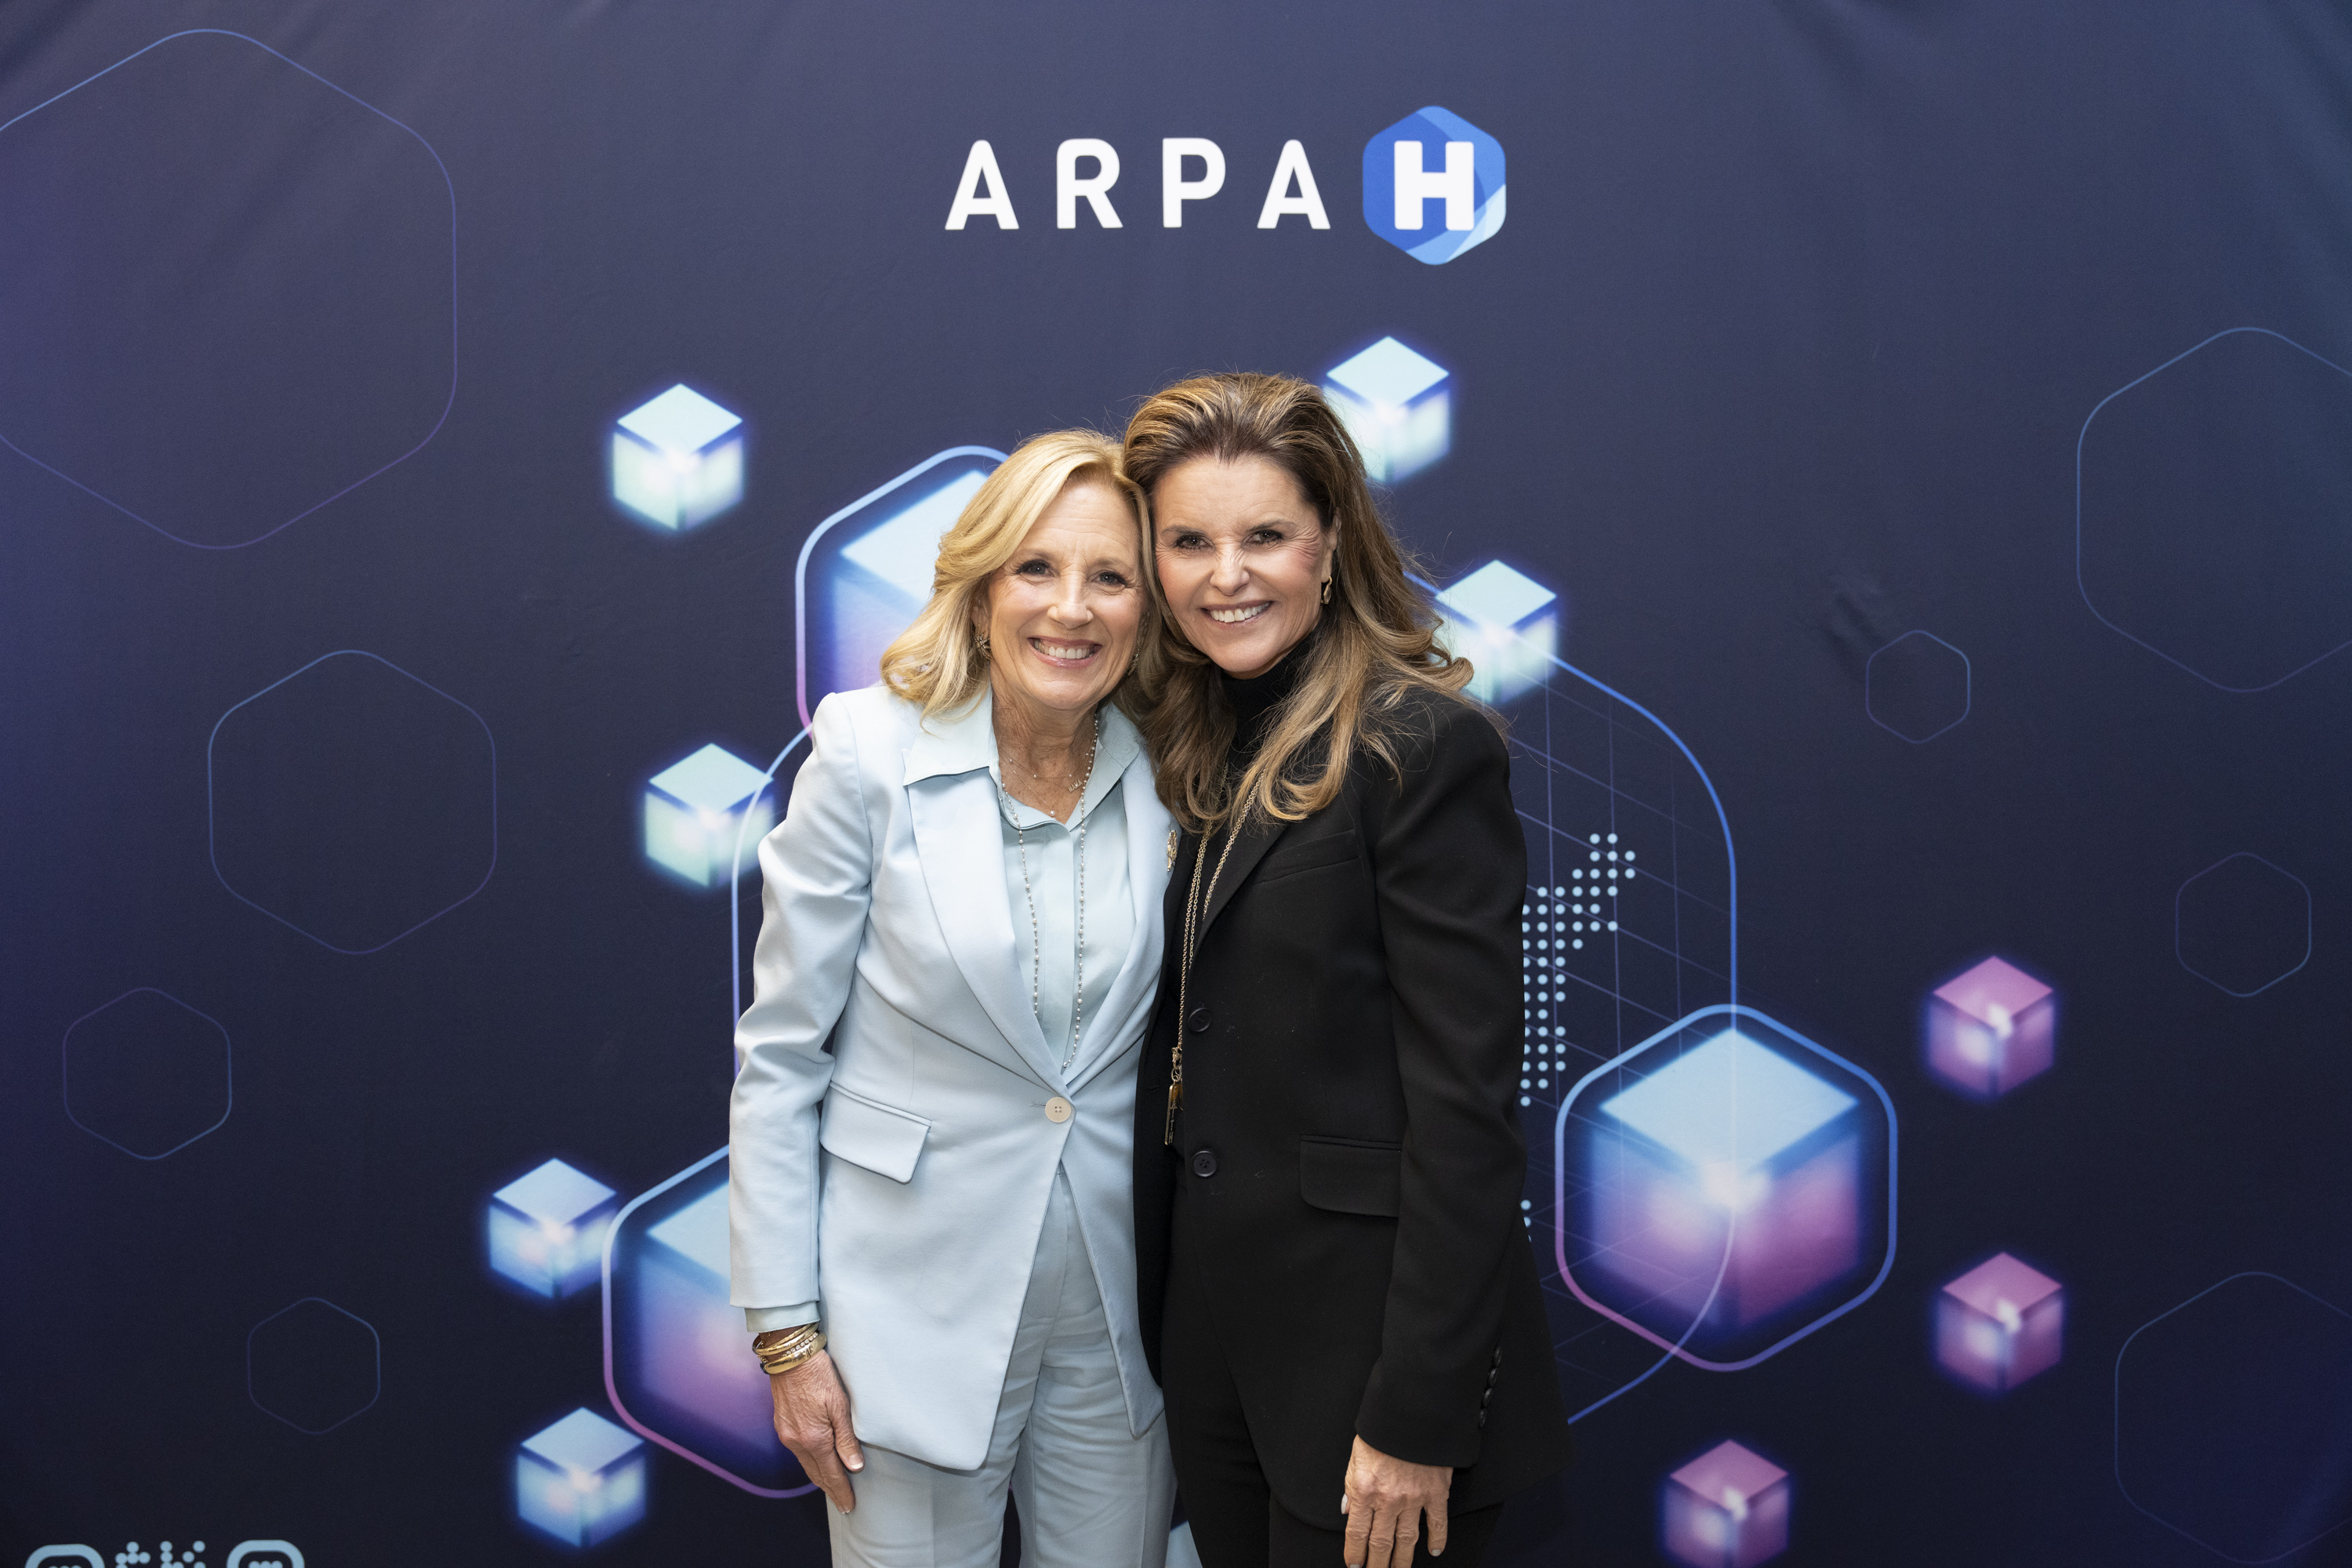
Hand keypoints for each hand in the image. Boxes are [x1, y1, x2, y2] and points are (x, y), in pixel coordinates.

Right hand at [769, 1351, 864, 1511]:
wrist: (790, 1355)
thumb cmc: (819, 1375)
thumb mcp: (840, 1405)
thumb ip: (846, 1438)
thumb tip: (854, 1467)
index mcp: (813, 1439)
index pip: (831, 1474)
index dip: (841, 1491)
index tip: (849, 1506)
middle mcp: (796, 1441)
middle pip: (816, 1474)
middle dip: (831, 1490)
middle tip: (843, 1504)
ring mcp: (786, 1434)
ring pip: (806, 1464)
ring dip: (820, 1477)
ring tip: (833, 1488)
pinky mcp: (782, 1424)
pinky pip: (798, 1452)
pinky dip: (810, 1462)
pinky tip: (817, 1463)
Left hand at [1341, 1435, 1451, 1565]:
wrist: (1411, 1413)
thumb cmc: (1381, 1432)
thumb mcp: (1355, 1457)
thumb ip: (1350, 1486)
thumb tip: (1346, 1511)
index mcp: (1365, 1490)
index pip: (1356, 1532)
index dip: (1354, 1552)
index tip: (1354, 1564)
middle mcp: (1388, 1500)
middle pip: (1381, 1543)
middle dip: (1377, 1564)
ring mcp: (1414, 1499)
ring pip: (1407, 1540)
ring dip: (1402, 1561)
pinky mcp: (1435, 1493)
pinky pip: (1437, 1523)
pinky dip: (1437, 1539)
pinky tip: (1433, 1551)